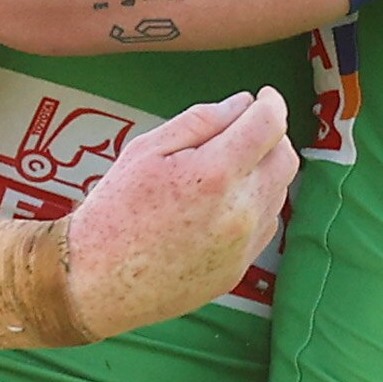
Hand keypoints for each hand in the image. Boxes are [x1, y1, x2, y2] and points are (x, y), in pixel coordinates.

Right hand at [61, 89, 296, 338]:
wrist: (97, 284)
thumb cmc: (113, 212)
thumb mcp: (146, 150)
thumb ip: (200, 121)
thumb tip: (242, 104)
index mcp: (216, 174)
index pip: (271, 125)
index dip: (272, 102)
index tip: (263, 97)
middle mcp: (241, 211)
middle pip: (285, 158)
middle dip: (271, 136)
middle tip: (243, 129)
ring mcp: (244, 245)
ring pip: (279, 192)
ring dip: (262, 171)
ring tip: (221, 170)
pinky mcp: (239, 269)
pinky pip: (265, 225)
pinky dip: (254, 204)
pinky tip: (219, 204)